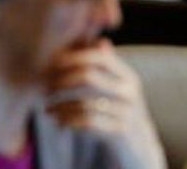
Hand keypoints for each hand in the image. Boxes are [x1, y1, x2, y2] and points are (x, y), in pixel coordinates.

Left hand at [44, 40, 164, 167]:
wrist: (141, 145)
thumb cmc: (120, 110)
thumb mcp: (118, 87)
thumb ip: (105, 65)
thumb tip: (99, 40)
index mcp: (128, 76)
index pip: (99, 57)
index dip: (73, 57)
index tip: (51, 63)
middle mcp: (129, 92)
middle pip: (88, 77)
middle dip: (61, 81)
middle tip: (45, 88)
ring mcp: (127, 112)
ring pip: (84, 102)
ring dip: (60, 105)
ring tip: (47, 108)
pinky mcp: (120, 132)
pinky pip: (88, 122)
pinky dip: (68, 120)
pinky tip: (59, 121)